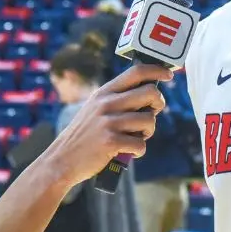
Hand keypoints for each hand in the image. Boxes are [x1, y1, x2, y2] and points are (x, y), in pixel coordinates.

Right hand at [43, 64, 171, 187]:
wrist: (62, 160)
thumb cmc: (85, 135)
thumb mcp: (95, 109)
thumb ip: (117, 99)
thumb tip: (150, 93)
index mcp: (104, 92)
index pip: (136, 72)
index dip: (156, 71)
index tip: (168, 75)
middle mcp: (106, 103)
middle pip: (150, 93)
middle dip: (158, 104)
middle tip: (152, 114)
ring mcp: (108, 122)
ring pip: (149, 120)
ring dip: (148, 132)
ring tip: (136, 137)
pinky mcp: (110, 142)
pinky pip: (141, 144)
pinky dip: (139, 150)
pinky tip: (128, 151)